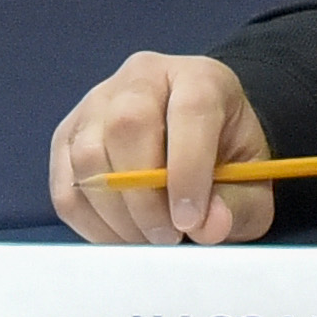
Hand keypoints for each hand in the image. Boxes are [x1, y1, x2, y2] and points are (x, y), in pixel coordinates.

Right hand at [49, 49, 276, 244]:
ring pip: (88, 156)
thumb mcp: (251, 183)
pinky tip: (121, 236)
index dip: (188, 170)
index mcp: (200, 77)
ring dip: (116, 214)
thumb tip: (207, 227)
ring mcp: (97, 102)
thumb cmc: (226, 159)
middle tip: (168, 238)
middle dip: (145, 197)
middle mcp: (143, 77)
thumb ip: (235, 205)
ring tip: (147, 239)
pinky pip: (65, 185)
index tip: (191, 222)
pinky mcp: (68, 135)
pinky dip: (90, 223)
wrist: (198, 143)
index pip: (189, 111)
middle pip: (127, 125)